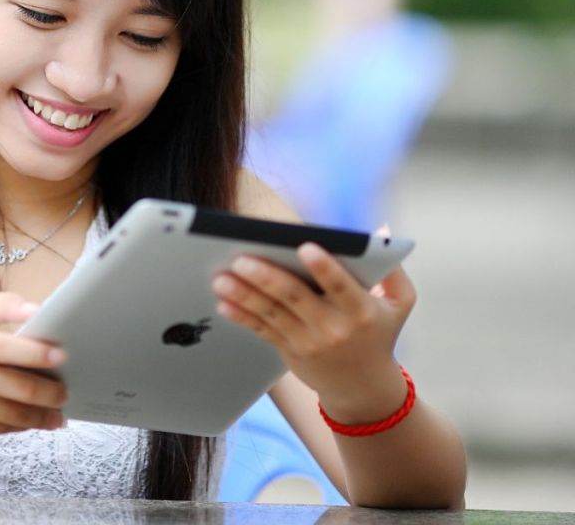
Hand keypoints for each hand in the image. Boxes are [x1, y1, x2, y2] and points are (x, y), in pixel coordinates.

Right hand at [0, 292, 68, 438]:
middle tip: (66, 391)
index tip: (61, 356)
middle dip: (48, 392)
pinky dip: (22, 425)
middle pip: (14, 386)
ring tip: (58, 411)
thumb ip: (2, 306)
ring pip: (11, 414)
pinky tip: (35, 420)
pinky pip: (0, 428)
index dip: (34, 353)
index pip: (2, 347)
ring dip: (41, 415)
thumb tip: (37, 309)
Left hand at [212, 239, 415, 422]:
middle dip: (266, 277)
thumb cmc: (379, 332)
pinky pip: (261, 330)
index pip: (341, 285)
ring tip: (221, 278)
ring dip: (244, 296)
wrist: (364, 387)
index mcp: (361, 309)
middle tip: (241, 259)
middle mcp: (333, 327)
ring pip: (272, 313)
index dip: (324, 267)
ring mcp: (308, 341)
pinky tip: (223, 302)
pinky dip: (241, 316)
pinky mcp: (289, 350)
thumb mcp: (400, 303)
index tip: (304, 247)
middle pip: (295, 297)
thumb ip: (393, 268)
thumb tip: (380, 232)